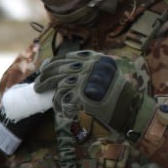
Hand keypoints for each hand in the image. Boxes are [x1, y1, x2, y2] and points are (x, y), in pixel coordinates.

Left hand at [34, 50, 158, 139]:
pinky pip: (63, 98)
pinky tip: (59, 109)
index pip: (68, 57)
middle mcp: (90, 66)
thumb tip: (62, 67)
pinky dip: (58, 104)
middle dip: (45, 76)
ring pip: (58, 83)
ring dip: (48, 89)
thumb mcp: (106, 75)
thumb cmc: (118, 96)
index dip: (53, 63)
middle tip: (37, 84)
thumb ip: (89, 70)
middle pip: (60, 69)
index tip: (45, 67)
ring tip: (40, 92)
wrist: (130, 111)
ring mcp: (85, 79)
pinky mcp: (81, 94)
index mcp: (96, 59)